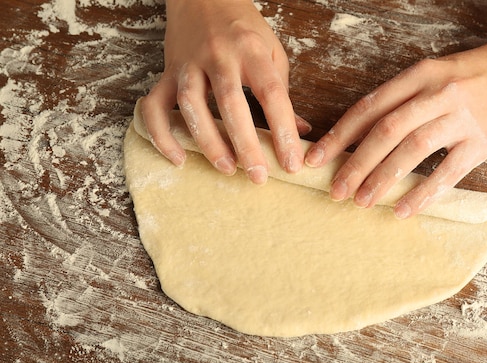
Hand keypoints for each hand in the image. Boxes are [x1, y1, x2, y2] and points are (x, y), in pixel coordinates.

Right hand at [142, 0, 310, 183]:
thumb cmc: (243, 28)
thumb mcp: (272, 52)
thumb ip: (281, 92)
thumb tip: (298, 132)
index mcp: (251, 50)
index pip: (271, 93)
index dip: (282, 129)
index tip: (292, 162)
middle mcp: (218, 56)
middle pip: (231, 103)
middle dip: (246, 144)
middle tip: (258, 177)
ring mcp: (189, 64)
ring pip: (192, 105)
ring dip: (208, 141)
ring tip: (226, 169)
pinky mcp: (167, 73)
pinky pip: (155, 106)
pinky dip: (161, 134)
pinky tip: (177, 158)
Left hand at [305, 38, 486, 217]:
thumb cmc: (478, 75)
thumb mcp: (436, 76)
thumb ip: (405, 102)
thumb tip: (367, 138)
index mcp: (417, 76)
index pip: (368, 108)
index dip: (338, 136)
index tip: (315, 159)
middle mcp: (434, 94)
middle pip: (383, 131)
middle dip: (354, 163)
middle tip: (334, 190)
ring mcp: (460, 116)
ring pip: (411, 150)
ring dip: (382, 178)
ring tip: (361, 202)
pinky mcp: (484, 139)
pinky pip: (448, 171)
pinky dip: (423, 192)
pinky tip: (404, 210)